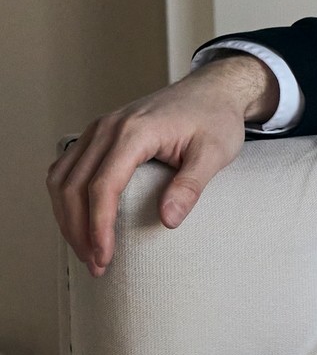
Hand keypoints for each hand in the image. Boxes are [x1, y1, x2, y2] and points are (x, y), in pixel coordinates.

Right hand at [46, 54, 276, 276]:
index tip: (104, 257)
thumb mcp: (215, 152)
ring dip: (67, 218)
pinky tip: (79, 221)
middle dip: (78, 231)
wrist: (213, 90)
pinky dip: (66, 198)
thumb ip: (191, 185)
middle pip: (73, 186)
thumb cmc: (216, 119)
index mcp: (135, 131)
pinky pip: (67, 168)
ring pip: (61, 178)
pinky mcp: (98, 134)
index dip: (98, 226)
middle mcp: (108, 128)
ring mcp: (99, 129)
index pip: (103, 186)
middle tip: (96, 265)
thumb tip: (168, 221)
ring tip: (86, 251)